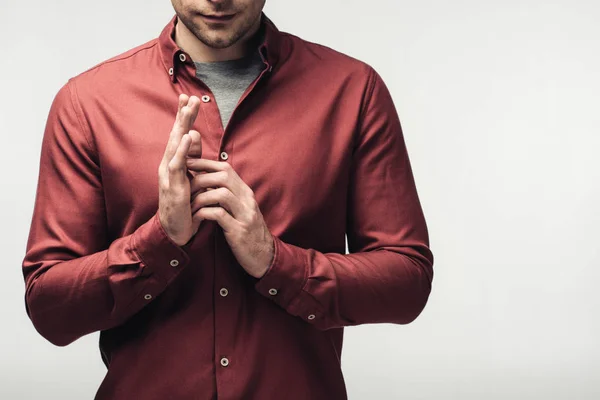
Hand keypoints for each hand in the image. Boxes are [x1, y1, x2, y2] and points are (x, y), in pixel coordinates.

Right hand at [157, 94, 203, 245]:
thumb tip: (196, 135)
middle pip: (176, 135)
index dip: (184, 117)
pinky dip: (183, 150)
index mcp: (175, 162)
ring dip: (183, 126)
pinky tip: (189, 136)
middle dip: (183, 116)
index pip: (180, 135)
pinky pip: (178, 165)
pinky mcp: (172, 186)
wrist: (176, 230)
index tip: (189, 98)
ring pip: (176, 145)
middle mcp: (169, 164)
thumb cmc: (184, 203)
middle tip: (188, 96)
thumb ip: (192, 157)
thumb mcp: (190, 176)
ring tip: (189, 108)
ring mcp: (169, 175)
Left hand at [186, 158, 274, 277]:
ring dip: (200, 197)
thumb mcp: (239, 209)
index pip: (226, 168)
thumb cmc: (246, 231)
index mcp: (245, 192)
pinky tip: (195, 219)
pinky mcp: (239, 230)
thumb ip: (226, 195)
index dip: (205, 163)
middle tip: (184, 187)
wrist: (264, 255)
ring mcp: (245, 214)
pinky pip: (219, 215)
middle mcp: (247, 200)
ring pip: (221, 193)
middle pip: (223, 177)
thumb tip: (206, 181)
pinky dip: (203, 214)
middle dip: (200, 178)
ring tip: (189, 206)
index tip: (187, 163)